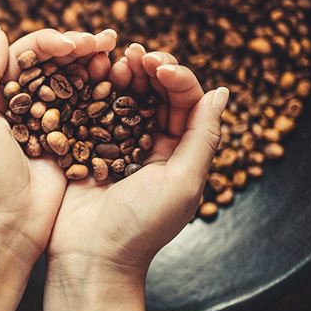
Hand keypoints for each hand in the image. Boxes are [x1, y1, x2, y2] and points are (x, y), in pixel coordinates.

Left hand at [0, 26, 117, 263]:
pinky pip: (89, 110)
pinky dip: (103, 93)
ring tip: (116, 53)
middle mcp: (26, 103)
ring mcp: (51, 121)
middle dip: (80, 47)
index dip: (51, 42)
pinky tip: (119, 81)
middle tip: (106, 40)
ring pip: (75, 82)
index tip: (74, 44)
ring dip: (95, 64)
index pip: (27, 54)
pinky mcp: (71, 141)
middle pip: (55, 63)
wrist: (2, 228)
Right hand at [44, 43, 227, 310]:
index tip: (157, 65)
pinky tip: (91, 74)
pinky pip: (96, 108)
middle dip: (149, 68)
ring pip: (126, 96)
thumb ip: (202, 137)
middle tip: (134, 53)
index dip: (176, 76)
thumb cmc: (139, 227)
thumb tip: (222, 93)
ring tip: (114, 59)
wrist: (88, 257)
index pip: (186, 100)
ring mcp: (118, 141)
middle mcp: (152, 142)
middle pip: (156, 92)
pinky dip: (96, 88)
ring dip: (123, 74)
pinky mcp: (90, 143)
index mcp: (179, 151)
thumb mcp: (183, 183)